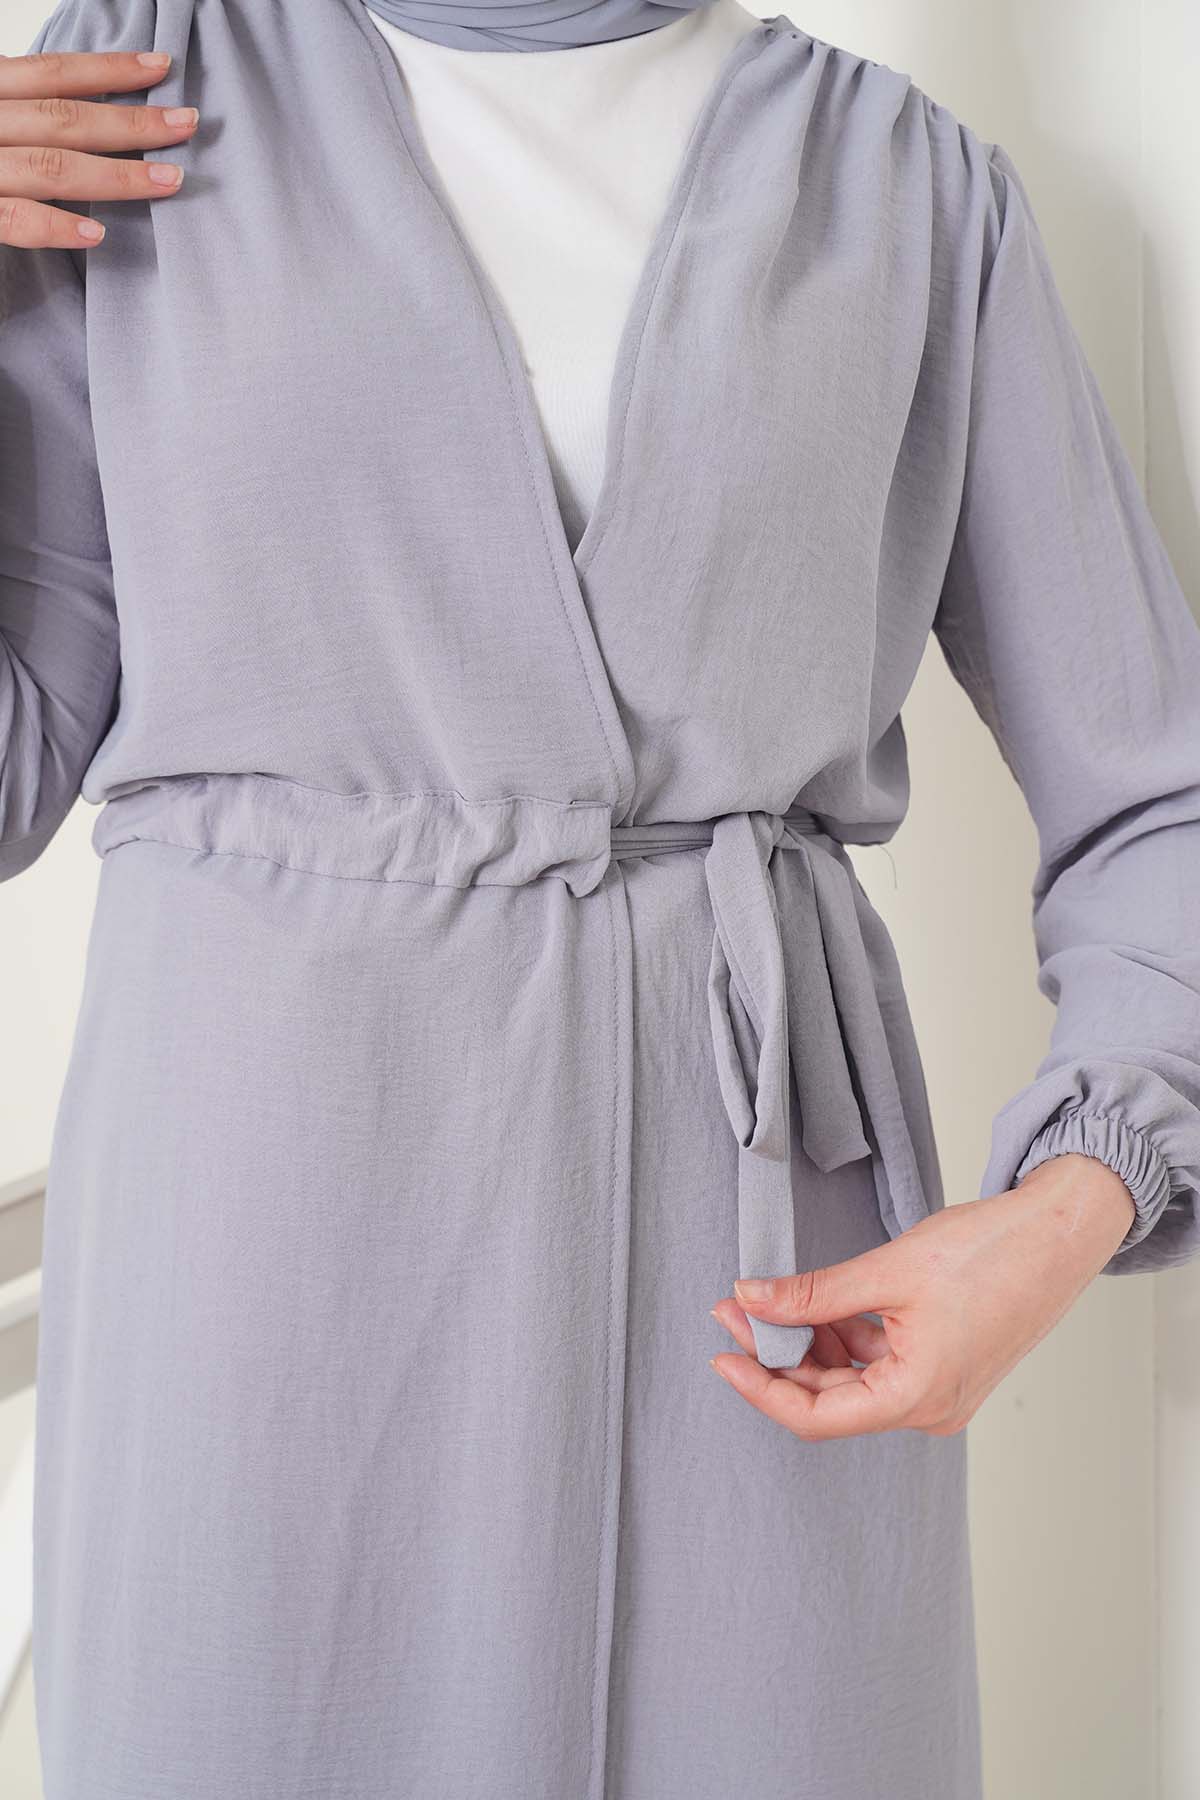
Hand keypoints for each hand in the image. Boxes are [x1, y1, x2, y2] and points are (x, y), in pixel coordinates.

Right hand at [0, 48, 197, 248]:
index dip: (109, 70)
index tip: (162, 68)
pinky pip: (16, 218)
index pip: (53, 74)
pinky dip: (56, 225)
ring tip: (169, 180)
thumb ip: (22, 118)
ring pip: (51, 167)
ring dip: (116, 175)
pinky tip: (98, 232)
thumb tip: (84, 120)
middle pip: (64, 119)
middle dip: (131, 123)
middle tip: (187, 123)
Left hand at [709, 1152, 1137, 1440]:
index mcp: (917, 1397)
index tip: (722, 1354)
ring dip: (808, 1347)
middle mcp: (929, 1408)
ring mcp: (939, 1391)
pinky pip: (878, 1367)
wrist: (1058, 1234)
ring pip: (852, 1383)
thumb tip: (751, 1301)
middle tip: (734, 1309)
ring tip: (768, 1302)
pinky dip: (842, 1340)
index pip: (815, 1416)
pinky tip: (816, 1307)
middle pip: (829, 1400)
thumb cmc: (992, 1252)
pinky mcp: (944, 1368)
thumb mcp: (887, 1271)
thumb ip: (813, 1295)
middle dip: (776, 1356)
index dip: (759, 1388)